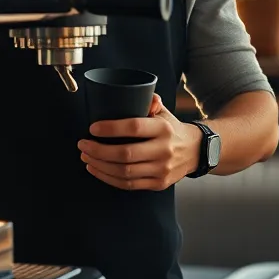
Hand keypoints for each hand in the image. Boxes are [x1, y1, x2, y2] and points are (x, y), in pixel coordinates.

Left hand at [77, 94, 200, 190]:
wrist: (195, 151)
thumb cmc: (171, 130)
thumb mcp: (164, 112)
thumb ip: (150, 102)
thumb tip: (135, 94)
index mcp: (163, 129)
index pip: (134, 127)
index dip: (110, 128)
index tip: (92, 128)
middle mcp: (164, 150)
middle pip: (125, 154)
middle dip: (98, 151)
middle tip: (83, 145)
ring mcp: (161, 169)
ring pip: (124, 172)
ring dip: (100, 165)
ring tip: (86, 157)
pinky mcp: (158, 184)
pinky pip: (128, 184)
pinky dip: (108, 178)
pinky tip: (97, 170)